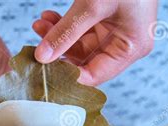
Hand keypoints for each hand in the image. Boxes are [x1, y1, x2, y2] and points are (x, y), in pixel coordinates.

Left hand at [33, 0, 157, 85]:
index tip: (43, 70)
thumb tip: (42, 56)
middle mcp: (125, 44)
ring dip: (58, 36)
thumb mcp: (92, 5)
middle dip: (59, 52)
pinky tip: (48, 18)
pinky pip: (80, 29)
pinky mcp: (105, 19)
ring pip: (79, 44)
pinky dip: (63, 25)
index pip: (95, 75)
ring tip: (39, 25)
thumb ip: (66, 32)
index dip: (68, 76)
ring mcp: (115, 31)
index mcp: (131, 47)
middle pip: (84, 61)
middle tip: (36, 46)